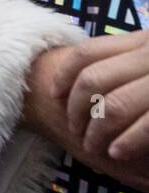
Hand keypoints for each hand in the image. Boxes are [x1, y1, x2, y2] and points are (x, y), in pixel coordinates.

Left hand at [24, 44, 148, 191]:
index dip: (62, 75)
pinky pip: (146, 124)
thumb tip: (78, 83)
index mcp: (143, 40)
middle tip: (75, 131)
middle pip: (93, 81)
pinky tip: (117, 152)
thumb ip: (127, 62)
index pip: (86, 53)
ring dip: (97, 131)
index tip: (52, 95)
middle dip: (76, 110)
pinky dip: (127, 140)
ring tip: (94, 147)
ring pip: (114, 105)